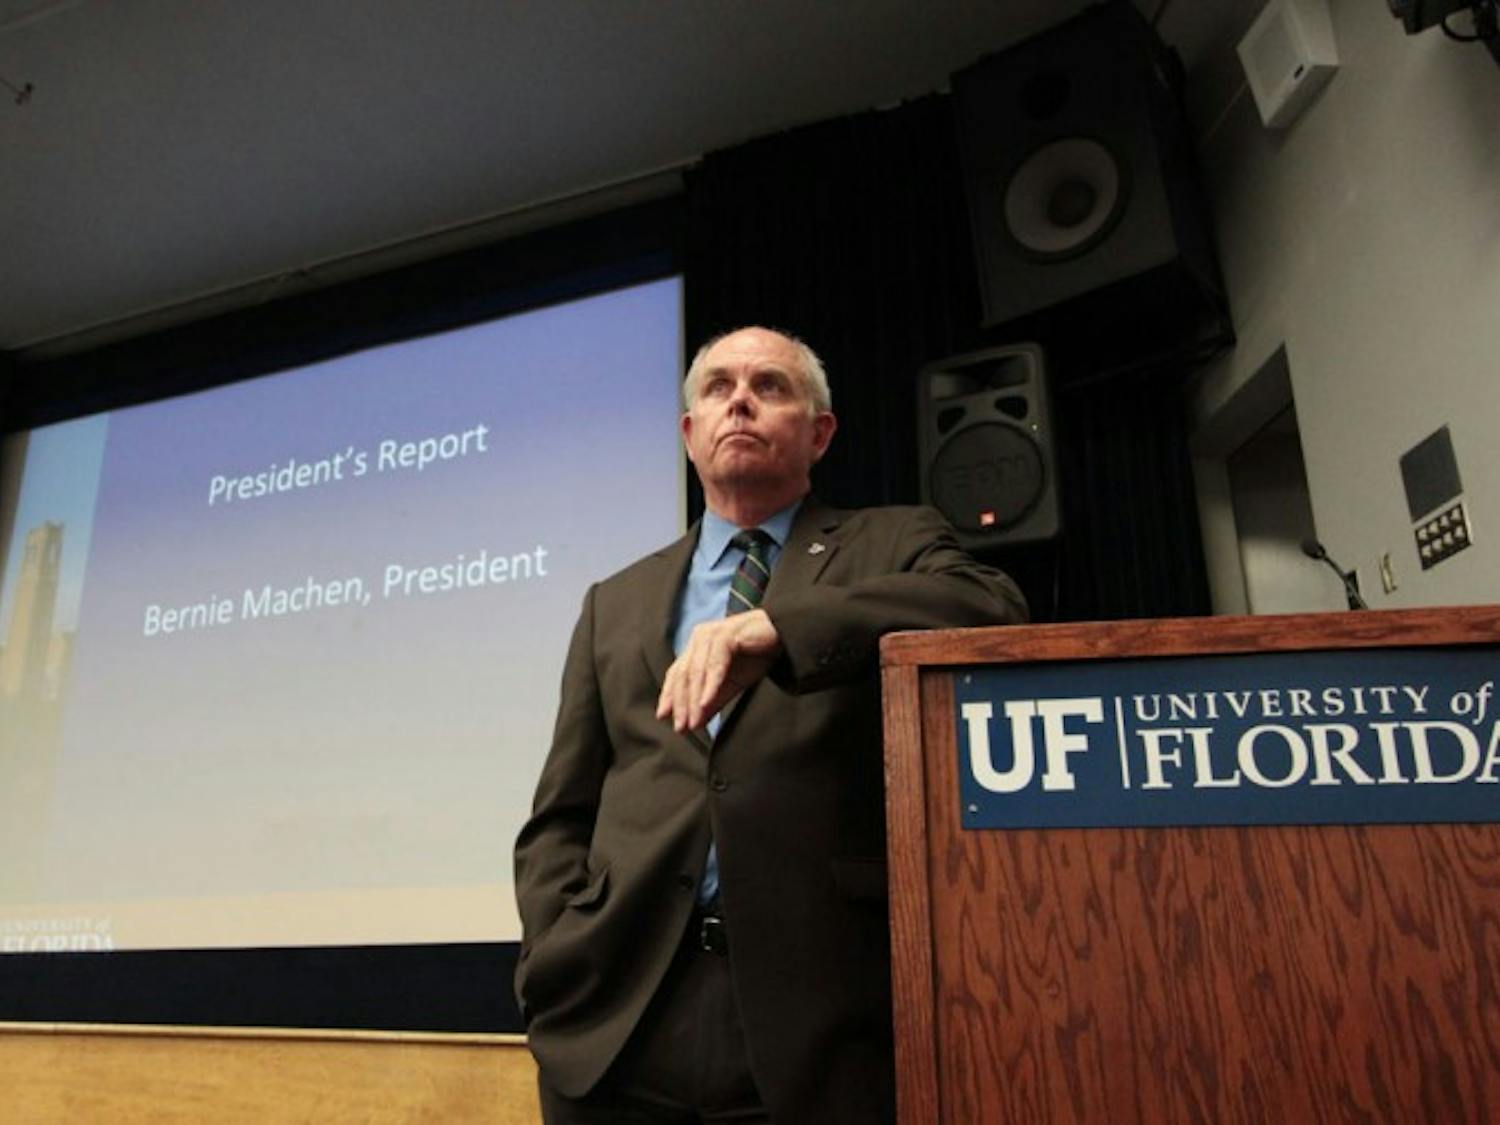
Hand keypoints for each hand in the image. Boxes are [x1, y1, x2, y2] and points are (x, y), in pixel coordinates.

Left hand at [656, 609, 781, 732]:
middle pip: (683, 674)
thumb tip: (694, 723)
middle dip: (680, 703)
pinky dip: (710, 684)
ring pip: (696, 671)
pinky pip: (715, 663)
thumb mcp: (732, 683)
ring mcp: (712, 634)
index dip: (669, 695)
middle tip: (680, 727)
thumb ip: (713, 700)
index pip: (677, 674)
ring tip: (693, 721)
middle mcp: (700, 638)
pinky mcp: (727, 634)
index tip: (663, 717)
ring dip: (694, 699)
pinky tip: (706, 702)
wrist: (785, 635)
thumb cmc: (758, 655)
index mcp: (697, 647)